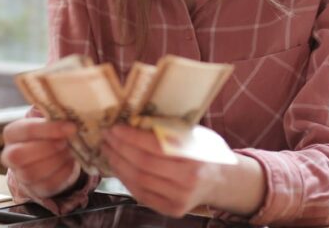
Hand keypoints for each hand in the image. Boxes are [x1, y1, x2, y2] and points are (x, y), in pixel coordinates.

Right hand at [1, 117, 81, 198]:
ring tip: (70, 151)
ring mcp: (20, 175)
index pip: (25, 130)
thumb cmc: (47, 132)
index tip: (71, 126)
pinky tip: (71, 162)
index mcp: (12, 133)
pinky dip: (63, 173)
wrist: (48, 155)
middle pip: (20, 155)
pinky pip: (47, 184)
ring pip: (32, 172)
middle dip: (48, 147)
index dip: (48, 129)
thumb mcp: (46, 118)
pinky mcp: (35, 188)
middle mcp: (10, 155)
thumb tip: (66, 104)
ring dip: (56, 161)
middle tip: (67, 141)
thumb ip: (51, 111)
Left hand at [101, 124, 220, 216]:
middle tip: (106, 137)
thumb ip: (170, 130)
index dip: (132, 137)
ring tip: (108, 151)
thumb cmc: (204, 151)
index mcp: (194, 156)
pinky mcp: (171, 210)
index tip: (115, 128)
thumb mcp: (195, 135)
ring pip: (139, 180)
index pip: (156, 146)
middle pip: (143, 164)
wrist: (221, 181)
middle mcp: (187, 180)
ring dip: (118, 164)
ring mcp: (179, 198)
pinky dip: (126, 180)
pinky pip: (141, 195)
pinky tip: (118, 167)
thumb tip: (134, 119)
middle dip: (120, 149)